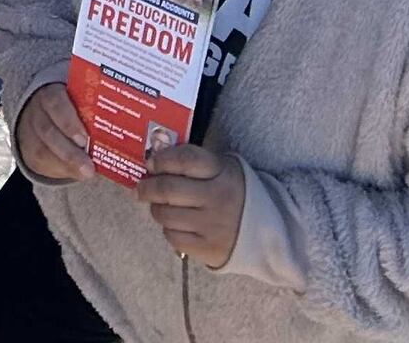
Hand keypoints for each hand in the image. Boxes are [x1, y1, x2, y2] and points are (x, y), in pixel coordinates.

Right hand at [15, 82, 94, 184]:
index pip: (55, 103)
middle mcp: (37, 111)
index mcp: (52, 93)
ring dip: (65, 165)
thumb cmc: (74, 107)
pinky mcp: (27, 148)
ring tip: (86, 173)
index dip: (68, 122)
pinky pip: (39, 162)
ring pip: (40, 150)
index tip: (84, 139)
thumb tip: (125, 127)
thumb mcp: (80, 100)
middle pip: (47, 131)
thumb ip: (95, 110)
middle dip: (69, 151)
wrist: (44, 111)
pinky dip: (59, 171)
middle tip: (89, 167)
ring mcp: (29, 130)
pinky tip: (76, 174)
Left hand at [130, 133, 247, 265]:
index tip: (151, 163)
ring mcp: (212, 225)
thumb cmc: (236, 194)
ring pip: (165, 214)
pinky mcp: (208, 248)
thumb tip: (154, 161)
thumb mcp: (224, 169)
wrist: (267, 232)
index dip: (162, 159)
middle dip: (147, 187)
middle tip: (141, 188)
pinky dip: (168, 229)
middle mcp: (217, 198)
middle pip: (168, 189)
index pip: (185, 159)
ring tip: (159, 206)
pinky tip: (176, 224)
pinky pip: (173, 237)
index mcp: (223, 172)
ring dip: (156, 209)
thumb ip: (194, 163)